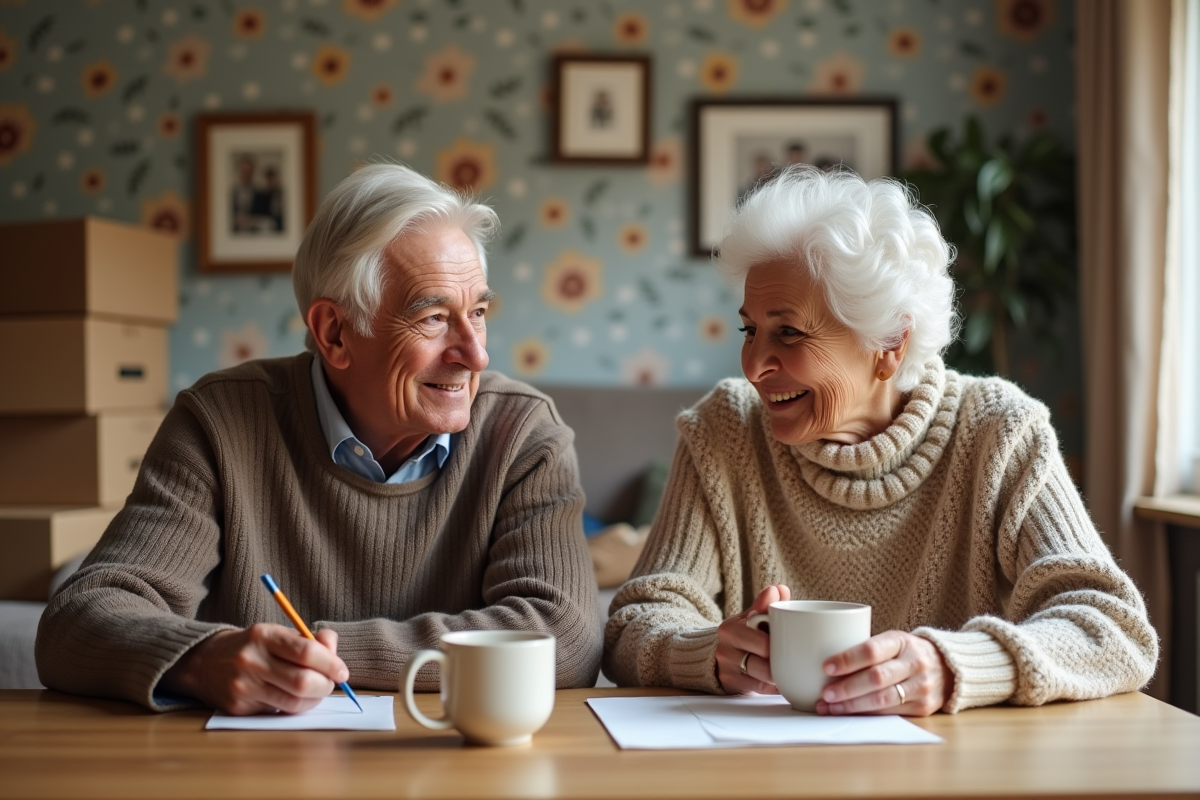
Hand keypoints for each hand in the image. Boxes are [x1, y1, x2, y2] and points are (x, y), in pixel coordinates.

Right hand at [160, 624, 347, 714]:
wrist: (204, 662)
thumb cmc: (252, 646)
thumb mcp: (278, 633)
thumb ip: (310, 639)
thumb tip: (334, 652)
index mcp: (264, 635)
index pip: (307, 651)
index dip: (331, 664)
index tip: (342, 671)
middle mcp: (252, 660)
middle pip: (303, 681)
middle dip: (326, 685)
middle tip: (331, 683)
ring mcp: (243, 686)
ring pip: (294, 702)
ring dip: (314, 699)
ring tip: (315, 691)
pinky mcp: (238, 707)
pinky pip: (279, 712)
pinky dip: (295, 707)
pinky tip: (294, 697)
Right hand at [715, 584, 790, 693]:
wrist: (719, 652)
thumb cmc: (743, 632)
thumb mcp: (751, 616)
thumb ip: (765, 605)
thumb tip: (779, 589)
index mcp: (730, 629)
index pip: (763, 642)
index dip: (780, 645)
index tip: (792, 642)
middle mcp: (725, 651)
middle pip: (763, 664)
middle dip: (781, 662)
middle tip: (796, 658)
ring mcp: (728, 670)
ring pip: (763, 679)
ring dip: (780, 676)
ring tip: (792, 670)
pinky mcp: (732, 686)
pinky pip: (760, 690)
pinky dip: (775, 686)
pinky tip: (785, 681)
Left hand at [816, 630, 951, 716]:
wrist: (948, 667)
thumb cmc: (906, 652)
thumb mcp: (892, 641)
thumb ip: (867, 650)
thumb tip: (824, 664)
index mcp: (902, 641)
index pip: (872, 650)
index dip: (847, 660)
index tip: (826, 667)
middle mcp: (914, 663)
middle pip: (876, 678)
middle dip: (846, 688)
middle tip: (825, 694)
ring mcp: (921, 686)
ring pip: (882, 699)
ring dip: (851, 706)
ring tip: (829, 707)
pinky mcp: (923, 707)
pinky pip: (889, 713)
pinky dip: (865, 715)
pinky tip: (848, 714)